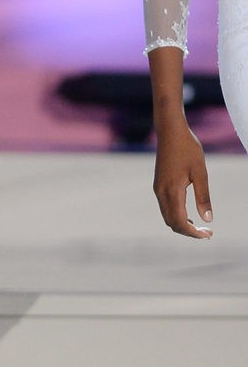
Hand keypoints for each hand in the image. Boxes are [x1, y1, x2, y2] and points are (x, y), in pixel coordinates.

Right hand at [152, 121, 212, 237]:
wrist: (170, 132)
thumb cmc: (188, 149)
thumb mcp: (200, 173)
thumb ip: (203, 197)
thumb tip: (208, 219)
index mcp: (172, 190)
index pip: (180, 222)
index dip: (194, 233)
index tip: (208, 234)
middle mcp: (161, 192)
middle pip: (172, 223)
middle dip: (188, 232)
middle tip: (206, 233)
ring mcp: (157, 189)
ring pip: (167, 216)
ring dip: (181, 224)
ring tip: (199, 226)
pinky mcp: (158, 185)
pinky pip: (165, 208)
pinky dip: (176, 215)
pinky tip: (188, 214)